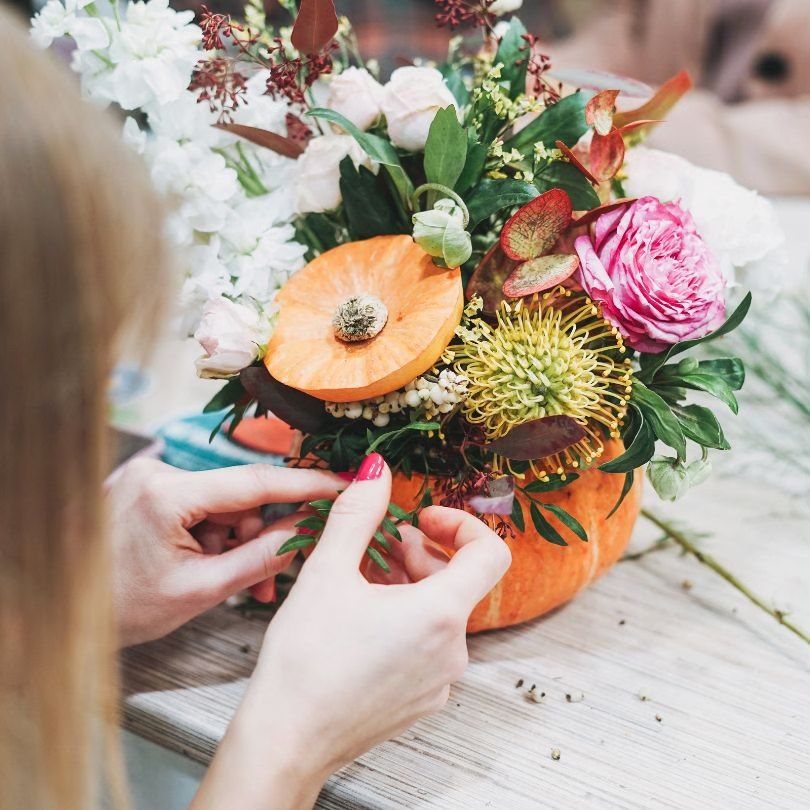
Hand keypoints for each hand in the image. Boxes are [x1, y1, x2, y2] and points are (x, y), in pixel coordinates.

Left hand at [108, 457, 344, 645]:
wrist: (64, 612)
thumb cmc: (121, 608)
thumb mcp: (201, 590)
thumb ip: (261, 556)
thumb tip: (307, 530)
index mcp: (166, 494)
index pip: (253, 481)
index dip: (304, 483)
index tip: (341, 483)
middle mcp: (157, 471)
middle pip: (239, 494)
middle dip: (260, 533)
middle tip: (273, 575)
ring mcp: (150, 475)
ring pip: (222, 502)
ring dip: (238, 539)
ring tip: (237, 581)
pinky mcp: (149, 484)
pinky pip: (202, 503)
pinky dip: (216, 533)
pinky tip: (215, 562)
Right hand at [193, 454, 510, 809]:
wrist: (285, 741)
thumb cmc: (305, 660)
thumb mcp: (328, 571)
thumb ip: (358, 513)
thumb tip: (378, 469)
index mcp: (440, 614)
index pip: (490, 553)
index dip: (461, 524)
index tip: (422, 519)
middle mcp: (452, 651)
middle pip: (460, 582)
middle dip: (423, 553)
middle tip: (381, 546)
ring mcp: (439, 681)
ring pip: (440, 614)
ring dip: (410, 586)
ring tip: (363, 580)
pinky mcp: (421, 701)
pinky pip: (428, 646)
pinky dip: (405, 621)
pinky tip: (362, 619)